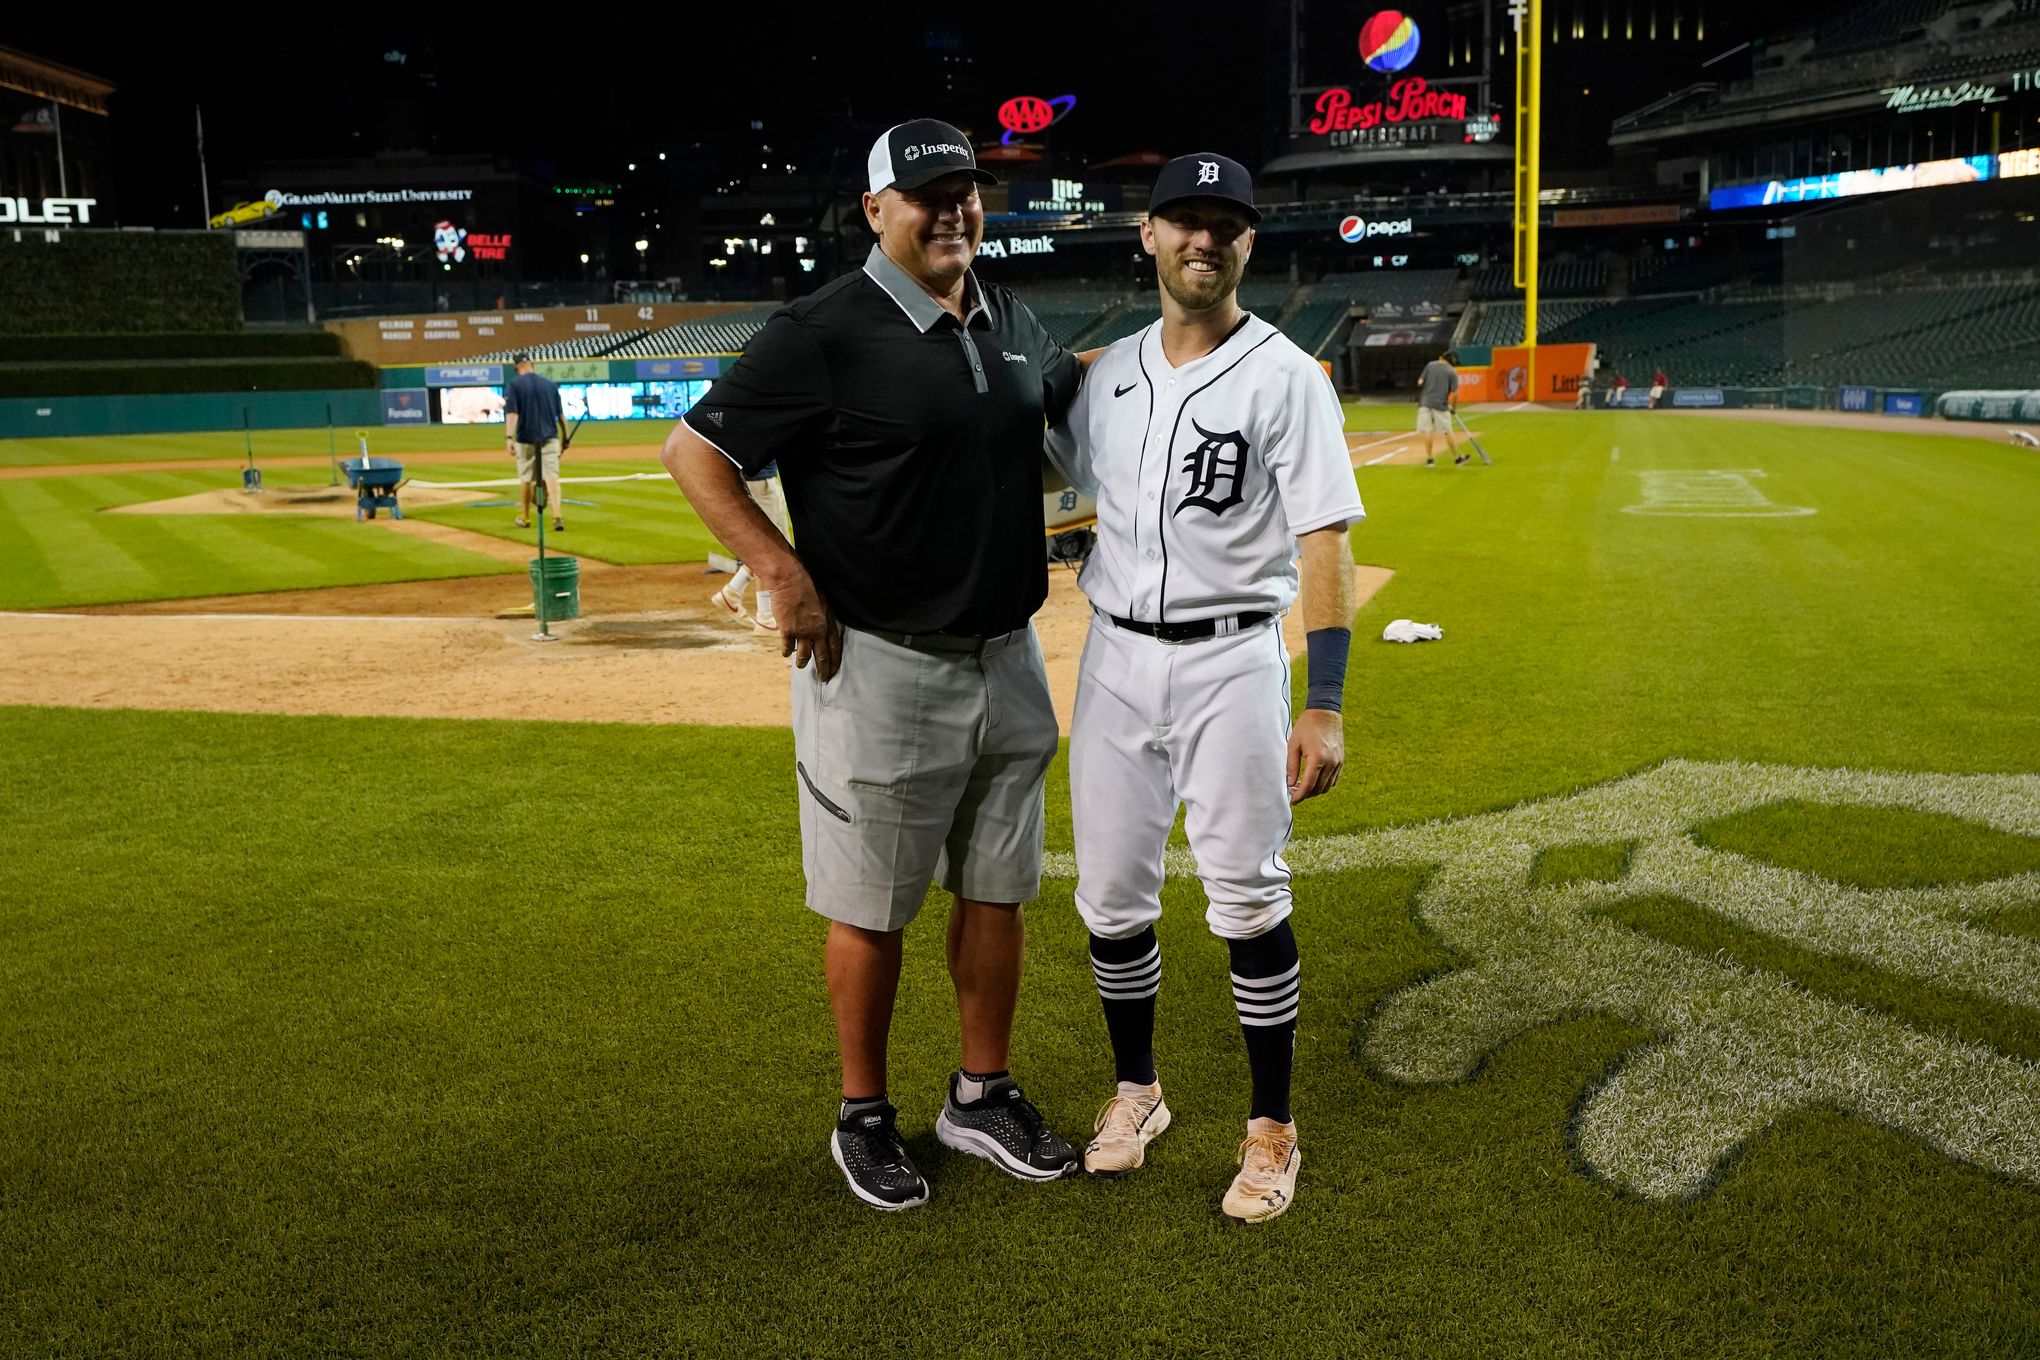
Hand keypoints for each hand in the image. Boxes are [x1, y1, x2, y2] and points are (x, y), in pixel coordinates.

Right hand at [766, 564, 841, 680]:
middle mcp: (817, 630)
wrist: (790, 580)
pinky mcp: (788, 631)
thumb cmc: (807, 586)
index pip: (835, 647)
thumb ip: (824, 617)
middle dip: (824, 669)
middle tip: (823, 678)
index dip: (835, 660)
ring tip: (801, 667)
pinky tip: (786, 654)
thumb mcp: (823, 601)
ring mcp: (802, 632)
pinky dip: (787, 652)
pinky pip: (788, 647)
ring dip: (803, 663)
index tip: (834, 670)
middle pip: (823, 655)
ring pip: (805, 655)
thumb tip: (823, 627)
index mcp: (828, 622)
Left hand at [1286, 708, 1344, 804]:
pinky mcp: (1341, 761)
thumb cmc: (1307, 727)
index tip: (1292, 801)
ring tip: (1302, 787)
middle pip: (1318, 788)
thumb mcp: (1294, 745)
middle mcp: (1331, 762)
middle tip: (1294, 793)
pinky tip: (1314, 781)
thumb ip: (1291, 766)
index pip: (1308, 785)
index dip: (1299, 795)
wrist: (1325, 714)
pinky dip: (1324, 785)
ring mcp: (1338, 762)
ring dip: (1315, 791)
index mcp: (1318, 758)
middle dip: (1306, 794)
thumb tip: (1290, 784)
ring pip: (1327, 787)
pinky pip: (1334, 780)